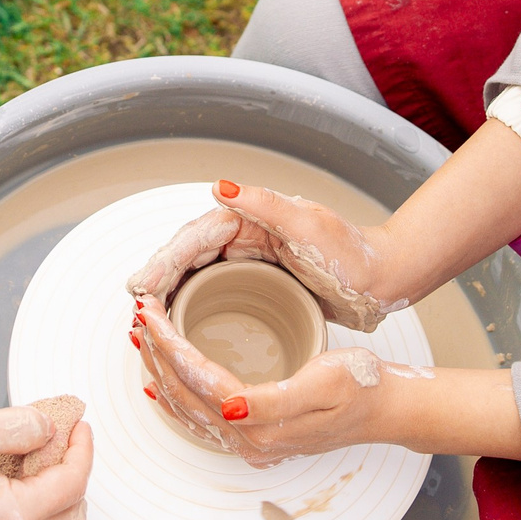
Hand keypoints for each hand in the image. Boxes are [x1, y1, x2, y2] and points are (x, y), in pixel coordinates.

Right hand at [0, 406, 93, 519]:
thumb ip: (16, 426)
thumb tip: (50, 428)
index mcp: (9, 517)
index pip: (72, 484)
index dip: (81, 450)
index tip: (77, 428)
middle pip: (73, 517)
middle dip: (74, 475)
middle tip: (59, 444)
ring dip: (60, 503)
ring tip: (37, 468)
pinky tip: (16, 492)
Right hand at [126, 181, 412, 331]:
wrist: (384, 279)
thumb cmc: (353, 254)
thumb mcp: (309, 226)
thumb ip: (265, 205)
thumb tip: (220, 187)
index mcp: (249, 218)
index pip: (193, 238)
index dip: (163, 262)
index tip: (141, 286)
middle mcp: (243, 236)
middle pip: (186, 259)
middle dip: (157, 283)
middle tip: (136, 312)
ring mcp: (247, 262)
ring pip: (194, 279)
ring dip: (169, 299)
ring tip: (147, 325)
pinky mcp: (255, 285)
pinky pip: (212, 296)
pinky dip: (191, 310)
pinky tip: (179, 332)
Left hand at [132, 287, 392, 464]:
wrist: (388, 409)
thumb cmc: (363, 386)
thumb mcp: (326, 382)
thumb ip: (274, 400)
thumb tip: (229, 406)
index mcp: (263, 425)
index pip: (200, 380)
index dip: (170, 345)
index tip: (150, 313)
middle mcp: (250, 440)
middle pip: (185, 395)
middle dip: (156, 354)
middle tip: (139, 316)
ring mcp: (251, 441)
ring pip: (188, 407)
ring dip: (161, 372)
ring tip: (143, 339)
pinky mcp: (255, 435)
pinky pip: (202, 416)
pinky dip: (177, 395)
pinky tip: (164, 381)